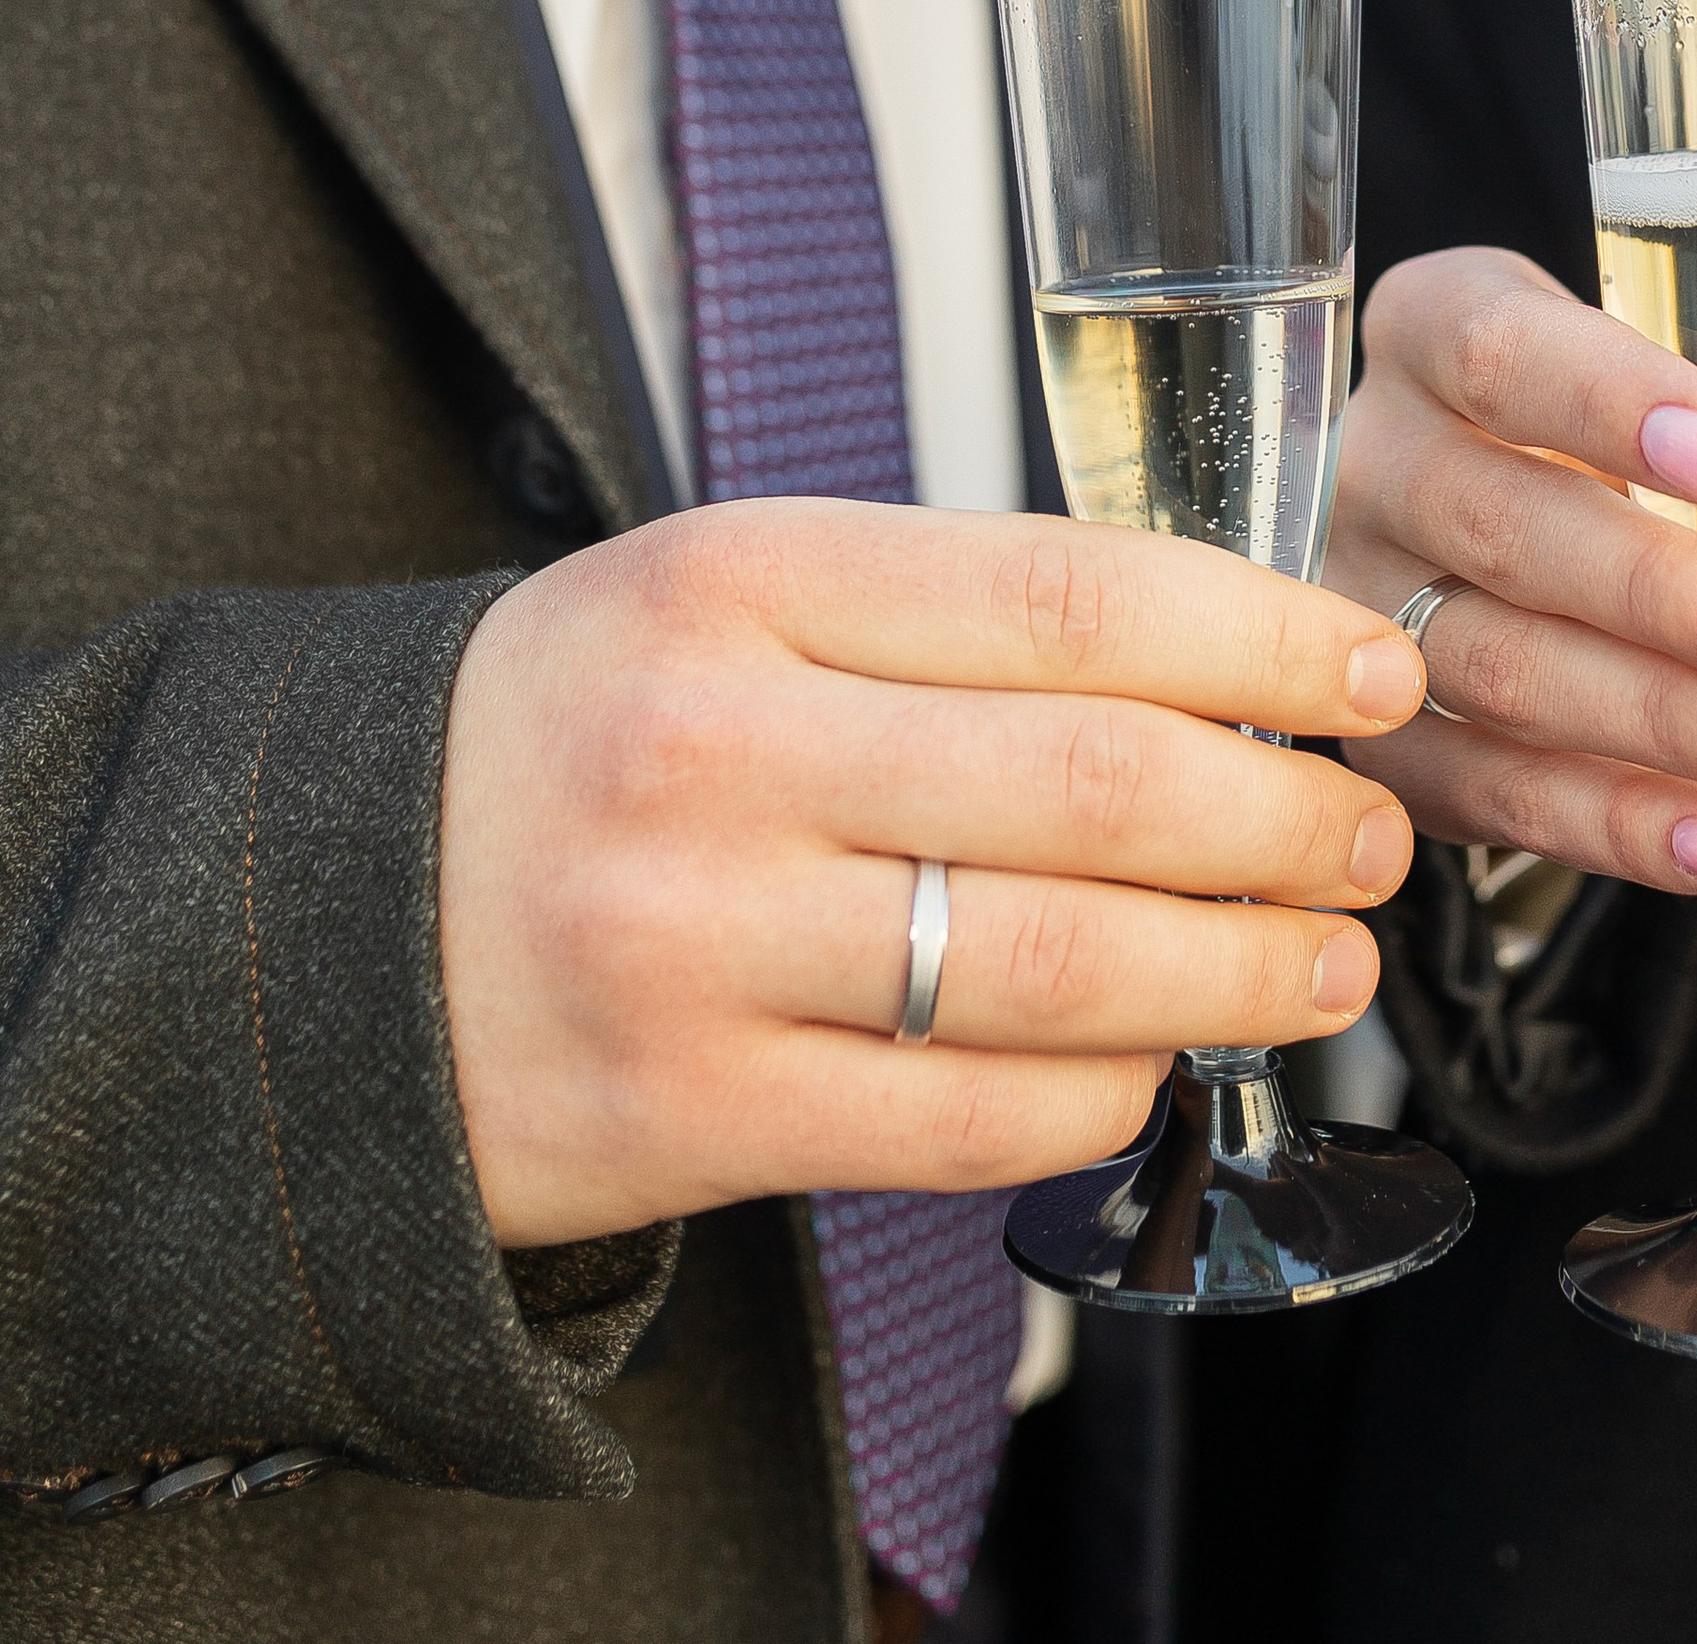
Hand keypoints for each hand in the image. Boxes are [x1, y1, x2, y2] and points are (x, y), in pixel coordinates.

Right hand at [438, 503, 1427, 1247]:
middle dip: (1288, 816)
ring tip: (1324, 959)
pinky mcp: (689, 1113)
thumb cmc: (581, 735)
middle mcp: (720, 747)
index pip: (1075, 593)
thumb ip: (945, 613)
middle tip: (1370, 831)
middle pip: (1100, 781)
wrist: (326, 918)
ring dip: (1240, 968)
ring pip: (1061, 961)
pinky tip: (1160, 1061)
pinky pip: (968, 1117)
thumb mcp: (730, 597)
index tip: (1366, 671)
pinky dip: (1105, 1092)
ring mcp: (698, 939)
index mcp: (741, 577)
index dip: (1263, 637)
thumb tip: (1222, 662)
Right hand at [1323, 245, 1696, 898]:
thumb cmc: (1620, 463)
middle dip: (1654, 589)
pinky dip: (1613, 823)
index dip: (1604, 398)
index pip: (1499, 347)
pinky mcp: (1379, 740)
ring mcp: (1358, 605)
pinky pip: (1484, 792)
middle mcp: (1379, 458)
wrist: (1494, 551)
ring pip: (1488, 666)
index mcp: (1443, 329)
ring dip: (1653, 719)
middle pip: (1497, 521)